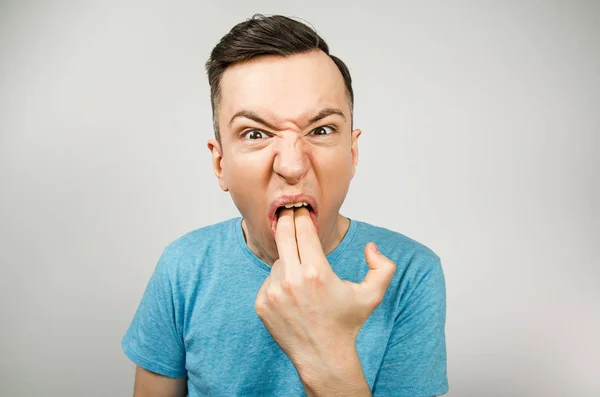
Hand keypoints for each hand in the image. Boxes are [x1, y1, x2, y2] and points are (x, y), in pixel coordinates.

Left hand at [254, 207, 396, 377]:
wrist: (323, 356)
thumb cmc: (347, 323)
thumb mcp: (373, 295)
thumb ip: (382, 267)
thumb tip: (370, 247)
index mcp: (317, 272)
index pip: (303, 230)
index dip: (302, 216)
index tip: (301, 208)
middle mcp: (292, 280)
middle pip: (283, 235)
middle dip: (286, 220)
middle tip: (288, 211)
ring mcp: (273, 292)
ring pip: (278, 261)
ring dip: (288, 262)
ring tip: (304, 281)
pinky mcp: (262, 303)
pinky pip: (269, 280)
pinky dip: (279, 281)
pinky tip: (293, 295)